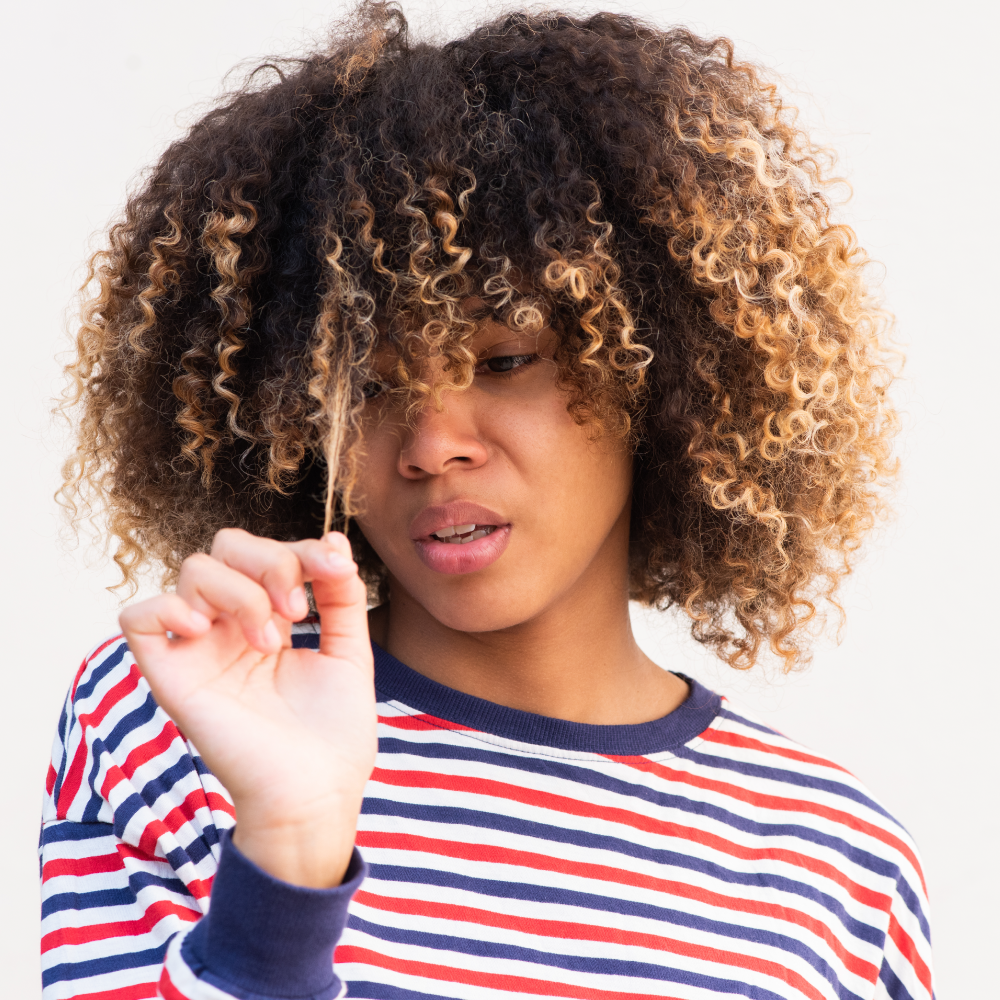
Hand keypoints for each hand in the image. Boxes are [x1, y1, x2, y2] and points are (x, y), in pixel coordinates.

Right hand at [119, 529, 375, 887]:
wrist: (316, 795)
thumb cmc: (333, 734)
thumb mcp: (350, 653)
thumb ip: (343, 597)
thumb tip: (334, 541)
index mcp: (271, 620)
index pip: (269, 553)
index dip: (301, 549)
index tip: (334, 571)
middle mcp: (230, 628)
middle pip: (226, 548)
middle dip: (269, 560)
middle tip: (297, 608)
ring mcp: (200, 650)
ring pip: (193, 570)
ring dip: (240, 591)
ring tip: (268, 641)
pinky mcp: (172, 677)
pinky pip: (138, 618)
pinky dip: (168, 607)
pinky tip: (207, 631)